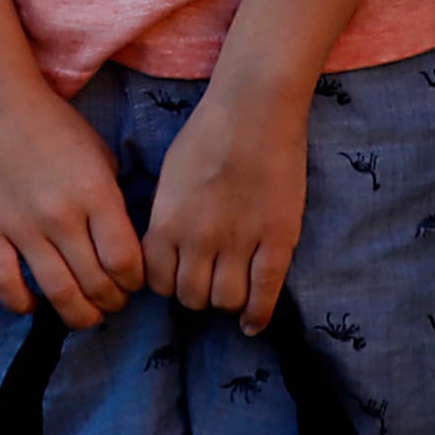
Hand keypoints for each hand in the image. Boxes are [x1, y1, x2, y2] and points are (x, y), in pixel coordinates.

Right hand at [0, 73, 145, 328]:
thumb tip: (124, 251)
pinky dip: (21, 303)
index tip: (132, 281)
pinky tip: (34, 303)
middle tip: (112, 299)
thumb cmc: (57, 130)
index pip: (125, 260)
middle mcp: (61, 215)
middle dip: (112, 300)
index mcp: (95, 194)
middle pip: (95, 283)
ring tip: (86, 314)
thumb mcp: (102, 158)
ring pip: (57, 292)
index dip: (135, 281)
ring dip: (78, 314)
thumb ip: (113, 204)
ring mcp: (22, 226)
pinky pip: (5, 282)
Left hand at [142, 76, 310, 335]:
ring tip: (230, 293)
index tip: (176, 277)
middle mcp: (199, 241)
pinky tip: (252, 324)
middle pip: (191, 297)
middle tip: (206, 283)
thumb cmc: (208, 134)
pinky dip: (257, 315)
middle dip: (196, 295)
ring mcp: (240, 244)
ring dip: (225, 303)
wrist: (255, 110)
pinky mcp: (277, 241)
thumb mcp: (169, 176)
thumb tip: (164, 251)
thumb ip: (166, 217)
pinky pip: (265, 293)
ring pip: (226, 301)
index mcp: (166, 223)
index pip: (157, 281)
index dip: (166, 284)